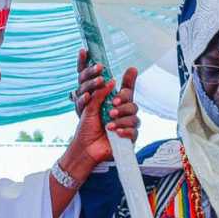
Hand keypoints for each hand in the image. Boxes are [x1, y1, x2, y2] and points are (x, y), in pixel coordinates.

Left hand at [69, 51, 139, 167]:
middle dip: (123, 104)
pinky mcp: (129, 139)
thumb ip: (100, 94)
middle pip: (132, 104)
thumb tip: (111, 81)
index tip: (132, 69)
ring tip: (109, 124)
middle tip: (112, 106)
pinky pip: (134, 132)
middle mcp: (122, 114)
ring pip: (134, 118)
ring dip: (121, 120)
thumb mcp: (89, 108)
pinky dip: (125, 131)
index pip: (126, 90)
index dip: (130, 80)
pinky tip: (116, 132)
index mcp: (114, 104)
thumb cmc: (86, 128)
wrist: (85, 147)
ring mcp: (127, 126)